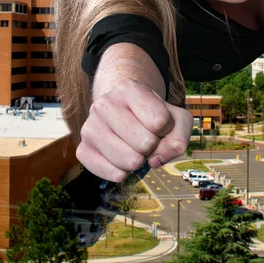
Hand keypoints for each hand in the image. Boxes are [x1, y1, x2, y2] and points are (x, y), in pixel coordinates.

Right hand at [76, 78, 192, 181]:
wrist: (122, 112)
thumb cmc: (152, 115)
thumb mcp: (175, 116)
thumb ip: (180, 136)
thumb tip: (156, 160)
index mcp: (128, 88)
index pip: (160, 122)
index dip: (166, 128)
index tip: (157, 121)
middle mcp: (104, 104)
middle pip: (146, 144)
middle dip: (153, 145)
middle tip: (145, 135)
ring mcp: (90, 126)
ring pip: (131, 162)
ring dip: (140, 160)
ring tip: (133, 145)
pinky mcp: (82, 150)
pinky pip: (114, 175)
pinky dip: (126, 172)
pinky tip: (122, 157)